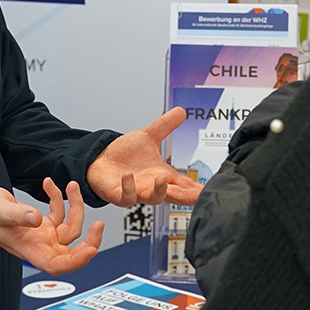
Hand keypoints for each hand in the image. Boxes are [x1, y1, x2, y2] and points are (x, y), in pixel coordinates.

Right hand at [0, 178, 103, 274]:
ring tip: (71, 185)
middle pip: (71, 253)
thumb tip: (36, 219)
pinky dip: (59, 198)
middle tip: (99, 224)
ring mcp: (42, 235)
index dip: (76, 261)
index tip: (90, 249)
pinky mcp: (42, 224)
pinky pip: (59, 214)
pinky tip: (49, 184)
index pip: (57, 265)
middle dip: (89, 240)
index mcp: (29, 249)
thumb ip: (18, 214)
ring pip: (70, 229)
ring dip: (75, 207)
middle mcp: (39, 245)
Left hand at [87, 107, 202, 206]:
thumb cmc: (124, 154)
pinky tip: (129, 176)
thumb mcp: (148, 137)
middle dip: (186, 197)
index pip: (185, 185)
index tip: (210, 191)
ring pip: (153, 198)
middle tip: (197, 195)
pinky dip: (128, 188)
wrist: (99, 160)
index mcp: (163, 175)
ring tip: (162, 179)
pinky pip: (126, 196)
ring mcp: (137, 192)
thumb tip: (181, 111)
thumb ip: (166, 125)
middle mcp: (152, 186)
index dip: (198, 189)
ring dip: (159, 191)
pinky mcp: (119, 194)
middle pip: (175, 196)